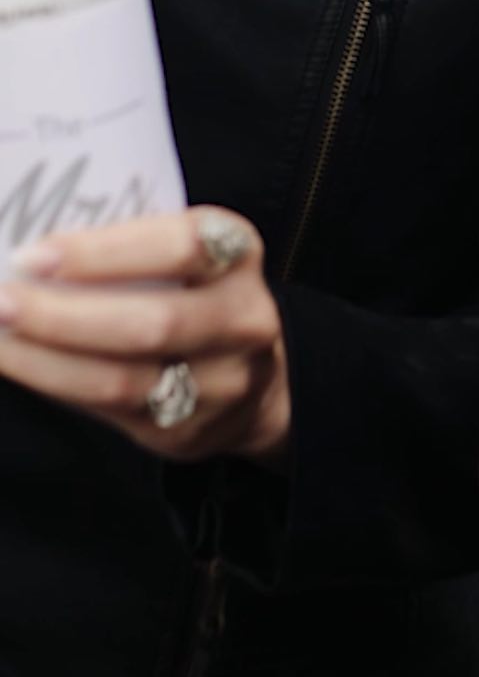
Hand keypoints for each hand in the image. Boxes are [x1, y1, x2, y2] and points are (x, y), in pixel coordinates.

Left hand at [0, 206, 289, 463]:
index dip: (105, 252)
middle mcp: (240, 318)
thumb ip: (131, 246)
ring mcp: (220, 383)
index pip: (180, 245)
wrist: (255, 378)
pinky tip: (23, 364)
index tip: (35, 255)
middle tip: (2, 301)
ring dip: (47, 359)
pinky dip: (56, 385)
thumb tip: (33, 250)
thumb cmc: (198, 292)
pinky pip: (110, 411)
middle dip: (63, 315)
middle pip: (152, 323)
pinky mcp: (186, 430)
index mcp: (237, 252)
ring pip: (124, 380)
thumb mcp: (189, 253)